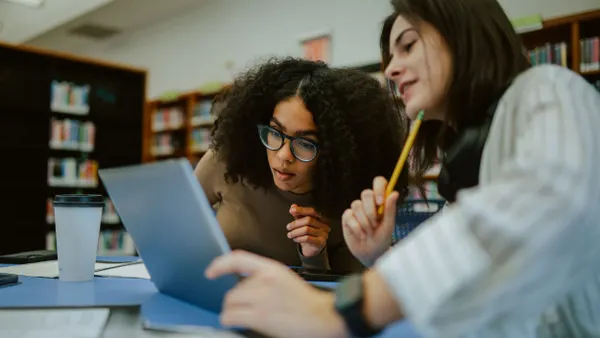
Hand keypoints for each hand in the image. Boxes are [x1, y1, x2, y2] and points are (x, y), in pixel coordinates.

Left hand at [205, 250, 347, 337]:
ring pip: (230, 303)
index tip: (210, 272)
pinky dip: (229, 319)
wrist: (324, 317)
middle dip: (236, 301)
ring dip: (233, 311)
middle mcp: (265, 280)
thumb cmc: (307, 303)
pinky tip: (235, 322)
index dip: (221, 264)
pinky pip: (231, 316)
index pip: (239, 259)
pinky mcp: (260, 316)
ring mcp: (262, 298)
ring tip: (244, 316)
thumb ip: (265, 278)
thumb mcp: (286, 279)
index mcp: (272, 269)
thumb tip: (243, 285)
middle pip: (234, 289)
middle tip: (246, 309)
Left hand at [287, 205, 330, 256]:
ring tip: (290, 234)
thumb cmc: (308, 234)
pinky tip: (295, 239)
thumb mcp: (302, 223)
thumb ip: (298, 215)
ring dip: (295, 232)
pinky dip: (299, 238)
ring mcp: (324, 233)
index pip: (311, 211)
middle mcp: (324, 224)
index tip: (292, 211)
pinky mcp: (321, 242)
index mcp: (320, 218)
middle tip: (288, 227)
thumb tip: (293, 206)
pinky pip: (308, 238)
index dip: (301, 210)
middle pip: (308, 220)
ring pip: (307, 230)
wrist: (312, 248)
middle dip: (296, 223)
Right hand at [342, 177, 398, 266]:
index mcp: (381, 201)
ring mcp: (356, 209)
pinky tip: (360, 234)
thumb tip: (394, 193)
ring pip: (357, 204)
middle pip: (366, 193)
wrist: (370, 254)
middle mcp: (368, 202)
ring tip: (368, 232)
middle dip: (370, 210)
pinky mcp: (347, 216)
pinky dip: (356, 227)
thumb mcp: (388, 225)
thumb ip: (390, 209)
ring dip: (364, 222)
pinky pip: (349, 215)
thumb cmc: (382, 239)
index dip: (378, 188)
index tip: (380, 202)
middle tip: (375, 223)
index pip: (379, 182)